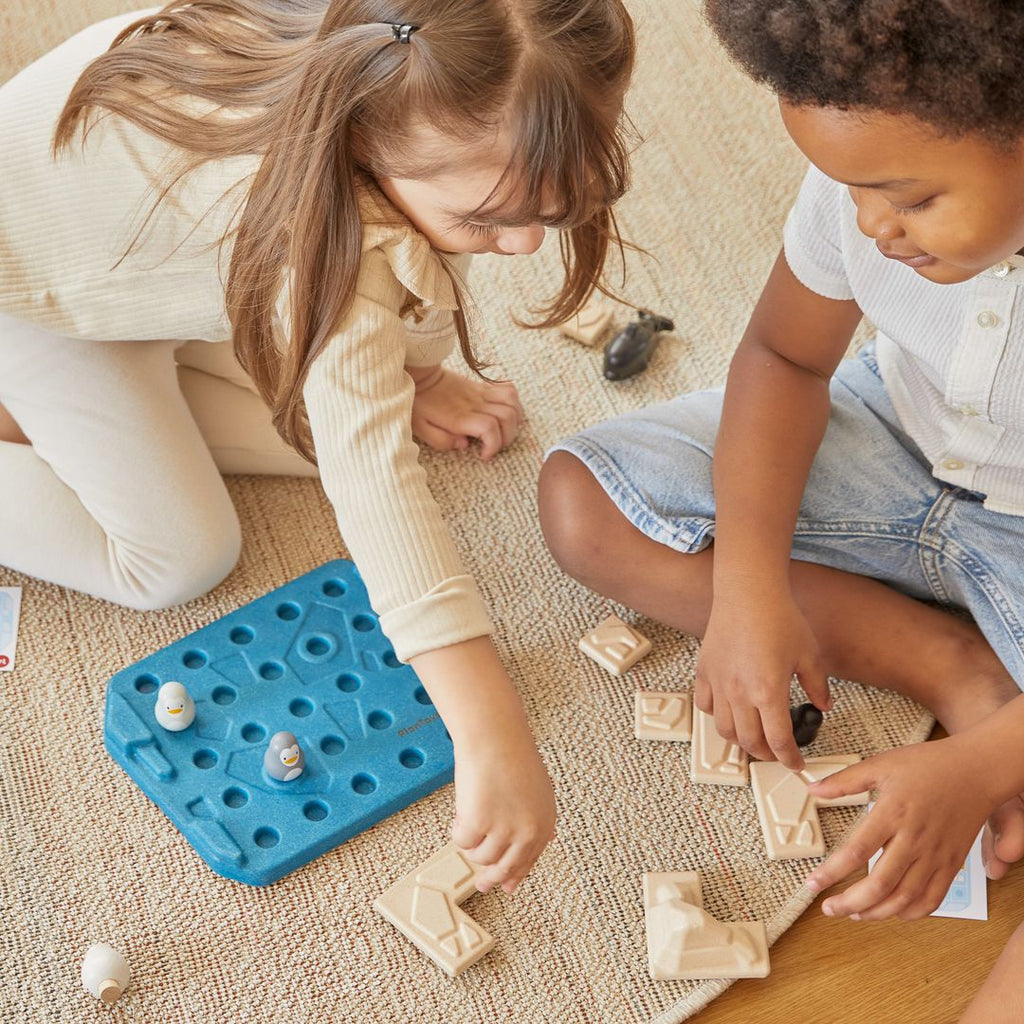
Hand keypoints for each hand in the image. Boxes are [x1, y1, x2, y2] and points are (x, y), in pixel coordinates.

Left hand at [408, 366, 523, 459]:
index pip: (489, 428)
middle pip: (507, 417)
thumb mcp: (420, 429)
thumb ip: (441, 441)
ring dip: (514, 421)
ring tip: (503, 432)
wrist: (420, 375)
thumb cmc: (419, 404)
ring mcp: (481, 393)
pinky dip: (514, 403)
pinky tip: (505, 413)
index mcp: (459, 417)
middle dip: (507, 437)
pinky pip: (509, 389)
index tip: (484, 455)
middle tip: (495, 446)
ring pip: (513, 403)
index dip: (494, 445)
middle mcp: (475, 404)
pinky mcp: (484, 387)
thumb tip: (464, 444)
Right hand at [450, 736, 555, 893]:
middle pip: (504, 868)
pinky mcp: (478, 824)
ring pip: (479, 856)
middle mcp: (527, 830)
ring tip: (469, 817)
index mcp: (544, 822)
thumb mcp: (536, 790)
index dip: (515, 875)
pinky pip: (461, 841)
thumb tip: (543, 841)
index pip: (529, 860)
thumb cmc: (512, 754)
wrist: (495, 737)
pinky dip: (458, 829)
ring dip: (471, 842)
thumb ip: (535, 817)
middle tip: (482, 884)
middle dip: (490, 878)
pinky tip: (460, 813)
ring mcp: (504, 830)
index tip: (506, 886)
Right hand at [694, 591, 828, 769]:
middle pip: (750, 742)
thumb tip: (823, 705)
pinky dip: (717, 715)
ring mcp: (719, 684)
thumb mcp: (809, 655)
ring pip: (724, 729)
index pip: (779, 741)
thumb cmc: (778, 618)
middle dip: (767, 755)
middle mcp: (740, 694)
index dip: (790, 758)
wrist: (748, 592)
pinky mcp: (705, 672)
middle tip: (778, 753)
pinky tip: (730, 711)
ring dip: (741, 741)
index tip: (797, 764)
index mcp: (769, 692)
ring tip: (754, 738)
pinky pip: (705, 705)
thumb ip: (818, 686)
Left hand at [804, 737, 991, 920]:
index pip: (857, 852)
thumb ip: (844, 781)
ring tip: (854, 913)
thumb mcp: (880, 764)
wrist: (977, 771)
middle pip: (880, 885)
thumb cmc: (929, 765)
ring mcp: (935, 855)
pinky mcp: (952, 864)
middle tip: (828, 908)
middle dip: (850, 903)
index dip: (832, 872)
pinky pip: (933, 899)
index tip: (813, 883)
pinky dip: (912, 913)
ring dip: (877, 912)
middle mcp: (914, 839)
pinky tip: (893, 912)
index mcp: (892, 813)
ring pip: (905, 898)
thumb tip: (813, 789)